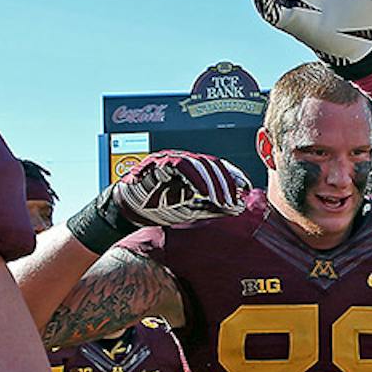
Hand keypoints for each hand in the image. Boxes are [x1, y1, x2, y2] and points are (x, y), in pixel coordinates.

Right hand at [110, 151, 249, 227]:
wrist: (125, 212)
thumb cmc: (157, 210)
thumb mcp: (191, 210)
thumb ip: (212, 207)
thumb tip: (237, 208)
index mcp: (191, 168)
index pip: (216, 166)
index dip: (232, 175)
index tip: (245, 188)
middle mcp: (182, 160)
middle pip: (211, 163)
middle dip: (225, 182)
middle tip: (233, 201)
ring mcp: (169, 158)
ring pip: (199, 163)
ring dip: (213, 183)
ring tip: (222, 200)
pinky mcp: (158, 162)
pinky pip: (181, 165)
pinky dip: (195, 179)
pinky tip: (204, 193)